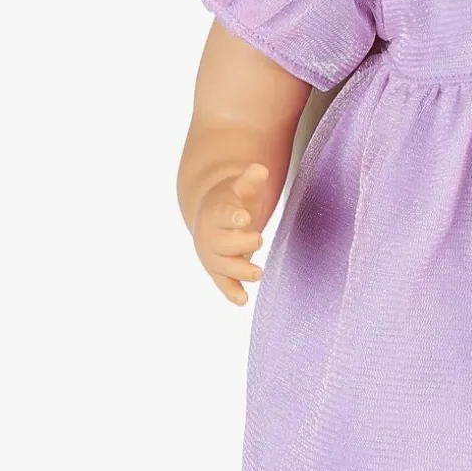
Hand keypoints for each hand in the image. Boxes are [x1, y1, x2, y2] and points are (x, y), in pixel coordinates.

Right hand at [192, 162, 269, 304]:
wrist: (211, 216)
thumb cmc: (231, 200)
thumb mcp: (239, 186)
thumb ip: (250, 179)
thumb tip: (260, 169)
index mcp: (216, 212)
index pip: (222, 214)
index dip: (232, 217)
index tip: (244, 218)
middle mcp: (211, 236)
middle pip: (223, 244)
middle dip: (240, 244)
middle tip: (259, 238)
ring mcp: (214, 255)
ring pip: (223, 266)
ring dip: (239, 271)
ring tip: (259, 273)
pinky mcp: (218, 270)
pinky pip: (223, 283)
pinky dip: (231, 292)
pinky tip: (243, 301)